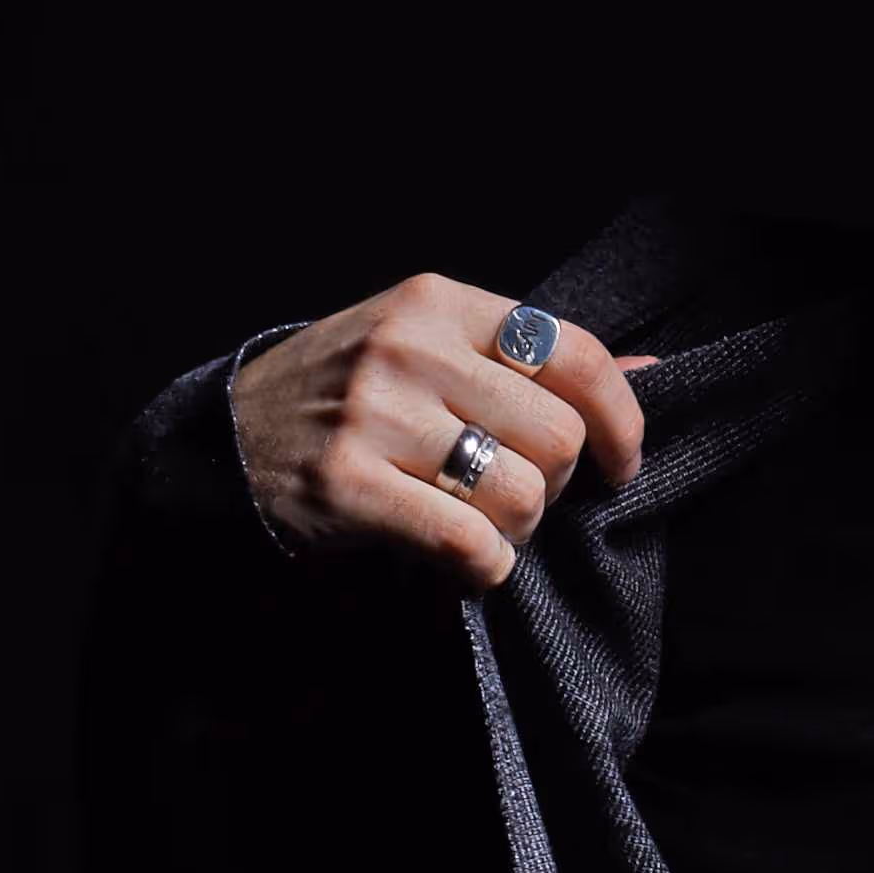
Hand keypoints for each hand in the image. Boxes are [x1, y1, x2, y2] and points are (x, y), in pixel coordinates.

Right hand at [230, 272, 661, 592]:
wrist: (220, 441)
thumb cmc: (346, 396)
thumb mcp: (430, 348)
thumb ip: (532, 361)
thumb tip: (654, 368)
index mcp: (438, 303)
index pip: (576, 354)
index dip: (622, 418)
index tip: (621, 462)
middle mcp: (408, 349)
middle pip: (559, 435)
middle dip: (557, 484)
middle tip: (520, 498)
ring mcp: (374, 416)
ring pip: (523, 494)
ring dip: (517, 533)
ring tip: (481, 530)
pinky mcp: (345, 486)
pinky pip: (469, 542)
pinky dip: (483, 568)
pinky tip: (463, 565)